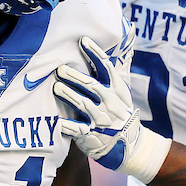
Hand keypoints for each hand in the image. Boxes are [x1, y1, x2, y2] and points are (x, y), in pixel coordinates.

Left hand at [53, 37, 169, 181]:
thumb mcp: (119, 95)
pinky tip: (58, 121)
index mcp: (117, 90)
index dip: (95, 53)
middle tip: (61, 69)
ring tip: (56, 87)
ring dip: (70, 95)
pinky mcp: (91, 134)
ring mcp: (101, 119)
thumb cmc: (118, 113)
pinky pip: (78, 129)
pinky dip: (68, 126)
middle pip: (93, 86)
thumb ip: (108, 77)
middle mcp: (110, 103)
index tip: (82, 41)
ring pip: (84, 105)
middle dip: (76, 77)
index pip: (107, 68)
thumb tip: (94, 51)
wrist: (128, 144)